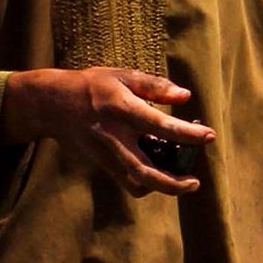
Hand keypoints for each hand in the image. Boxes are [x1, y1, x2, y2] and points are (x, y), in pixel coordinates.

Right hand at [0, 66, 212, 196]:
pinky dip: (147, 182)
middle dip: (173, 183)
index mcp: (120, 109)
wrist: (53, 105)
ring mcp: (106, 154)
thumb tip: (185, 97)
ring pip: (135, 182)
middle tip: (194, 183)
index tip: (209, 136)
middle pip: (145, 171)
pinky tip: (160, 169)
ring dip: (161, 186)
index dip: (187, 134)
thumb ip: (155, 86)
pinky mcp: (102, 164)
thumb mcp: (122, 76)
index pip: (159, 125)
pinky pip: (128, 181)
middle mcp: (113, 136)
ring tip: (181, 178)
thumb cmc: (92, 86)